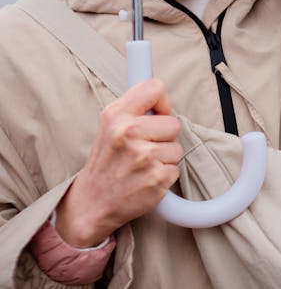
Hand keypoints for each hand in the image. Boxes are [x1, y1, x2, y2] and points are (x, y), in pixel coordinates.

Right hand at [56, 78, 182, 246]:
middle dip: (164, 136)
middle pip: (173, 123)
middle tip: (145, 147)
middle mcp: (129, 133)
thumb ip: (134, 104)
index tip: (156, 115)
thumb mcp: (109, 123)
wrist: (92, 203)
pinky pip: (175, 170)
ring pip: (177, 149)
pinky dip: (164, 176)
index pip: (155, 88)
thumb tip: (160, 95)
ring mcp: (144, 157)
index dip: (161, 103)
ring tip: (143, 165)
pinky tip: (146, 179)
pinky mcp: (156, 179)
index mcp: (117, 116)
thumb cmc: (106, 160)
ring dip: (164, 158)